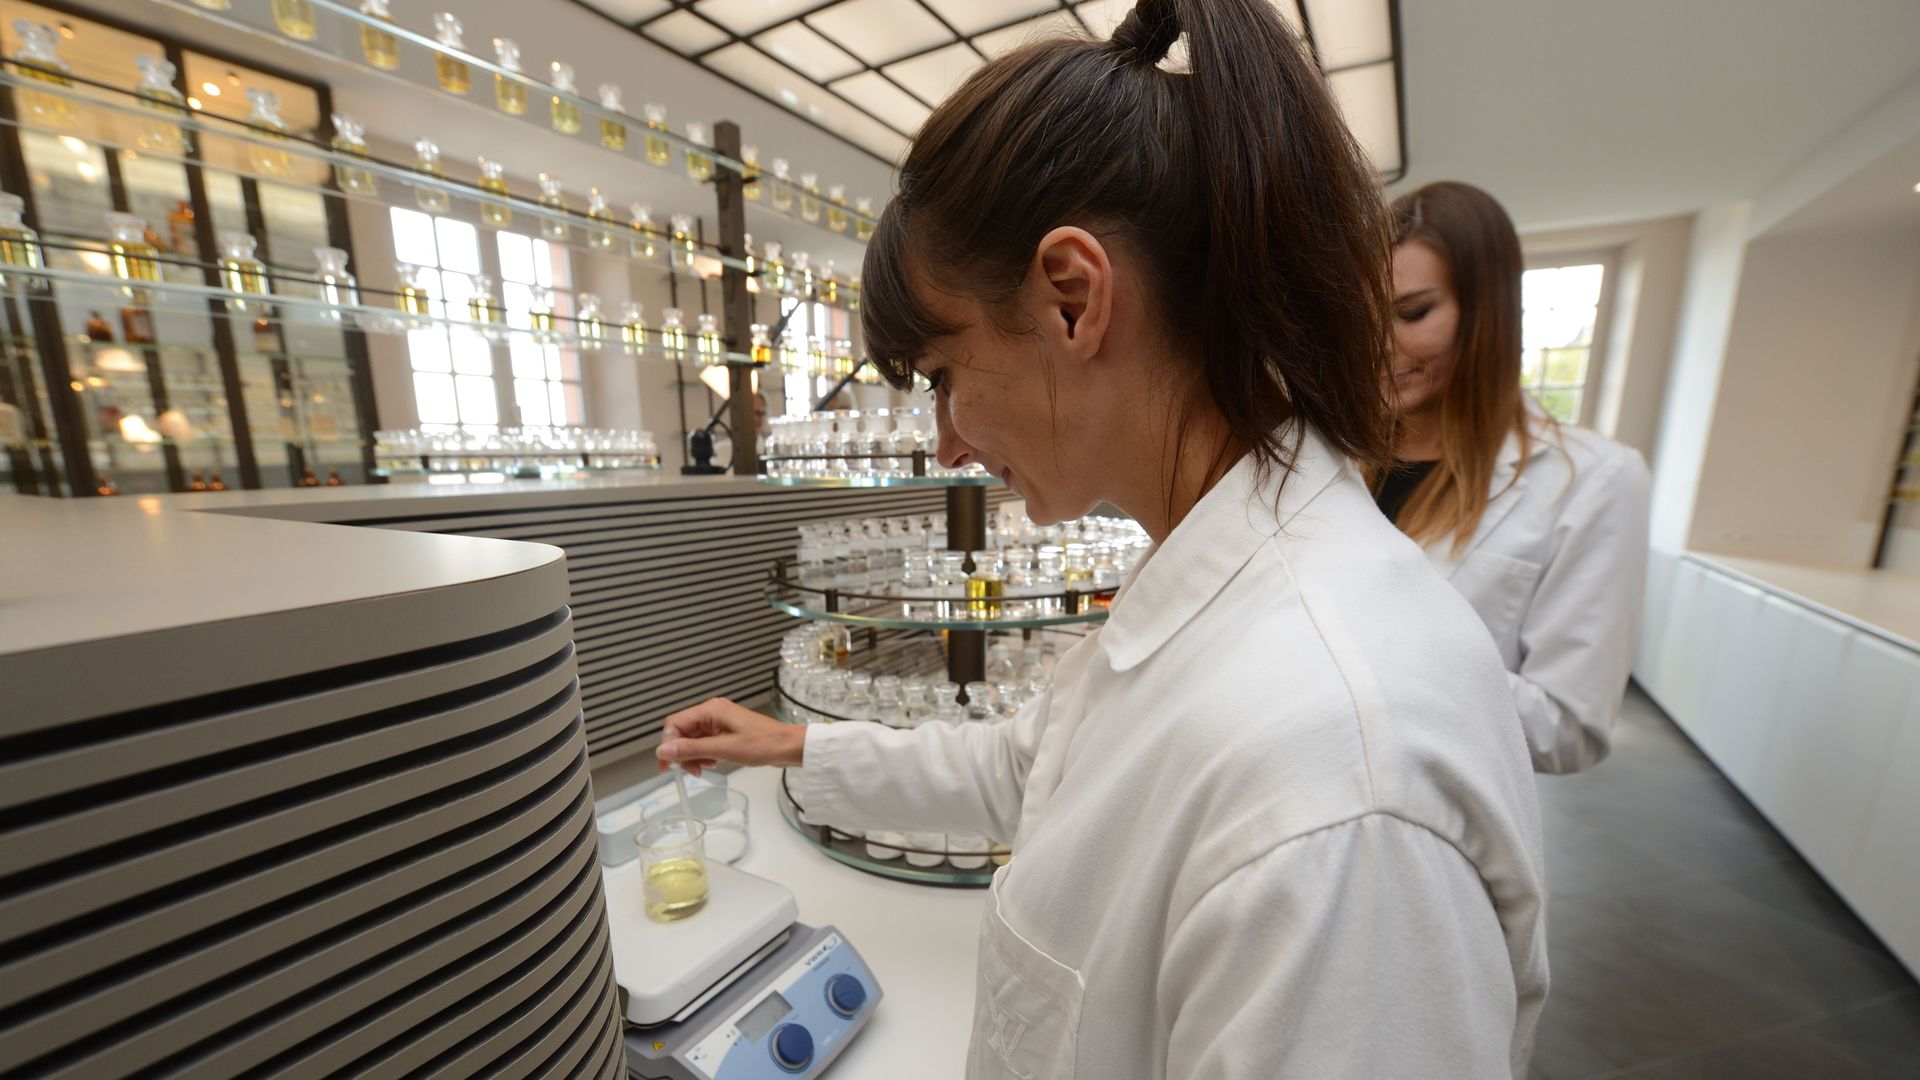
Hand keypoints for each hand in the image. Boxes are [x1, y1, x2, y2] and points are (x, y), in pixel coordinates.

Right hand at [657, 697, 804, 776]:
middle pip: (682, 732)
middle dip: (682, 753)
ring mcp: (719, 723)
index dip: (668, 744)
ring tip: (704, 769)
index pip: (675, 723)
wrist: (789, 747)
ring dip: (693, 757)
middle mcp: (712, 713)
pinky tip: (713, 764)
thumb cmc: (763, 744)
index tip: (667, 765)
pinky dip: (704, 756)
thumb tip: (663, 751)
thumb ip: (692, 750)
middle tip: (690, 771)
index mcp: (710, 710)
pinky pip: (705, 744)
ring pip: (693, 740)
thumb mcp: (724, 750)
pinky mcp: (725, 733)